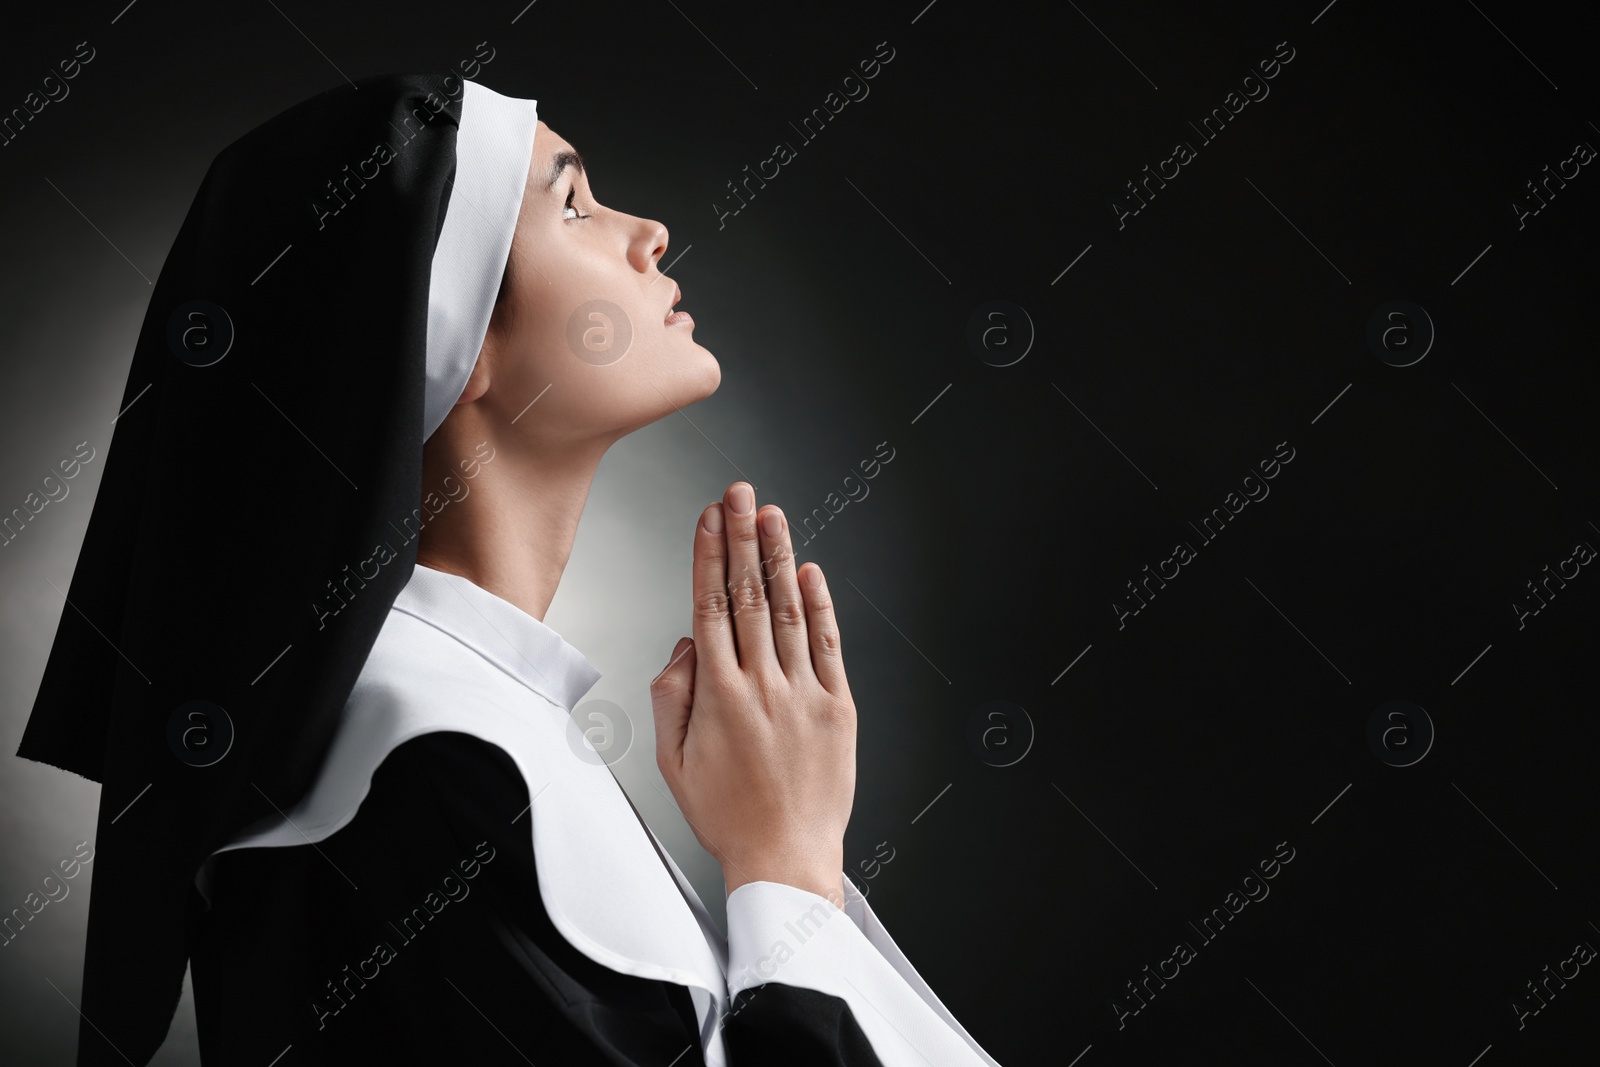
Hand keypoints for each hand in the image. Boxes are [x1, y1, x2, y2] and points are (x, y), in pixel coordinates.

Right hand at [650, 481, 855, 907]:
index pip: (709, 606)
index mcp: (718, 695)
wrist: (786, 858)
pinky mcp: (838, 709)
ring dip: (778, 557)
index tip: (709, 517)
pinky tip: (810, 573)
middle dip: (742, 537)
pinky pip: (828, 646)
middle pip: (748, 595)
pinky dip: (820, 606)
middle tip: (740, 493)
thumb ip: (670, 697)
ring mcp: (804, 694)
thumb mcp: (672, 763)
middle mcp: (762, 685)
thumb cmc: (727, 816)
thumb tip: (685, 646)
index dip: (709, 554)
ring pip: (788, 611)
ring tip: (772, 515)